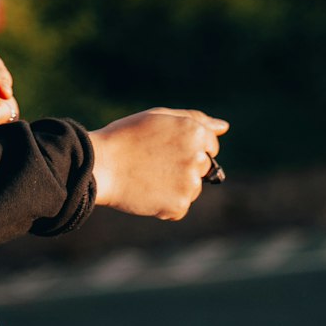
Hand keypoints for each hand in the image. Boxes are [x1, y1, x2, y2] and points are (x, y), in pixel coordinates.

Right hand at [89, 108, 228, 220]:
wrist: (102, 165)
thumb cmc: (127, 136)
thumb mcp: (160, 117)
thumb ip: (195, 119)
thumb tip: (224, 127)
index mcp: (195, 132)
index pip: (211, 144)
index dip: (188, 146)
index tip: (168, 148)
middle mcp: (197, 157)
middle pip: (203, 167)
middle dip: (184, 166)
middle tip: (154, 163)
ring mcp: (190, 183)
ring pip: (193, 188)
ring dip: (176, 186)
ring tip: (148, 177)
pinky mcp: (179, 205)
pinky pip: (179, 207)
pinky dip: (166, 204)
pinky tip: (147, 192)